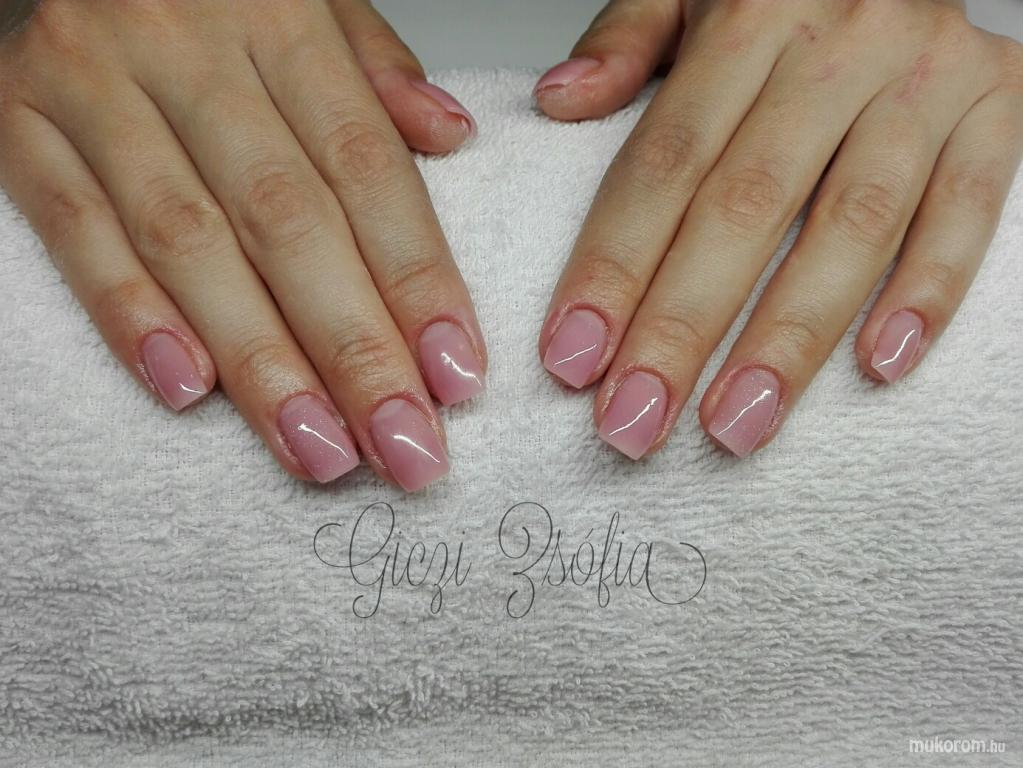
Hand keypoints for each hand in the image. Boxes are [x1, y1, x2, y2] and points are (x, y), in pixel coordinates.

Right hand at [0, 0, 485, 490]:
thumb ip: (376, 68)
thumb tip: (450, 134)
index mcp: (279, 16)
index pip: (365, 168)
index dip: (416, 280)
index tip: (456, 375)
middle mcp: (188, 51)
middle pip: (287, 223)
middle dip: (355, 352)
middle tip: (406, 447)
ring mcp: (95, 86)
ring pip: (189, 244)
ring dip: (261, 363)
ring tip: (320, 450)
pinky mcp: (19, 121)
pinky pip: (74, 229)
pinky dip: (130, 315)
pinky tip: (189, 391)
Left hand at [534, 0, 1022, 458]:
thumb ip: (624, 40)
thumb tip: (556, 104)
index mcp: (748, 14)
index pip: (664, 161)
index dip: (613, 266)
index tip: (572, 358)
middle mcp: (840, 44)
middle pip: (746, 207)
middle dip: (683, 328)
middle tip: (634, 423)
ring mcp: (925, 77)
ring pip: (852, 225)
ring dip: (790, 338)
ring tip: (735, 425)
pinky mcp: (999, 104)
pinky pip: (971, 206)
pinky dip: (931, 288)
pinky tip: (881, 365)